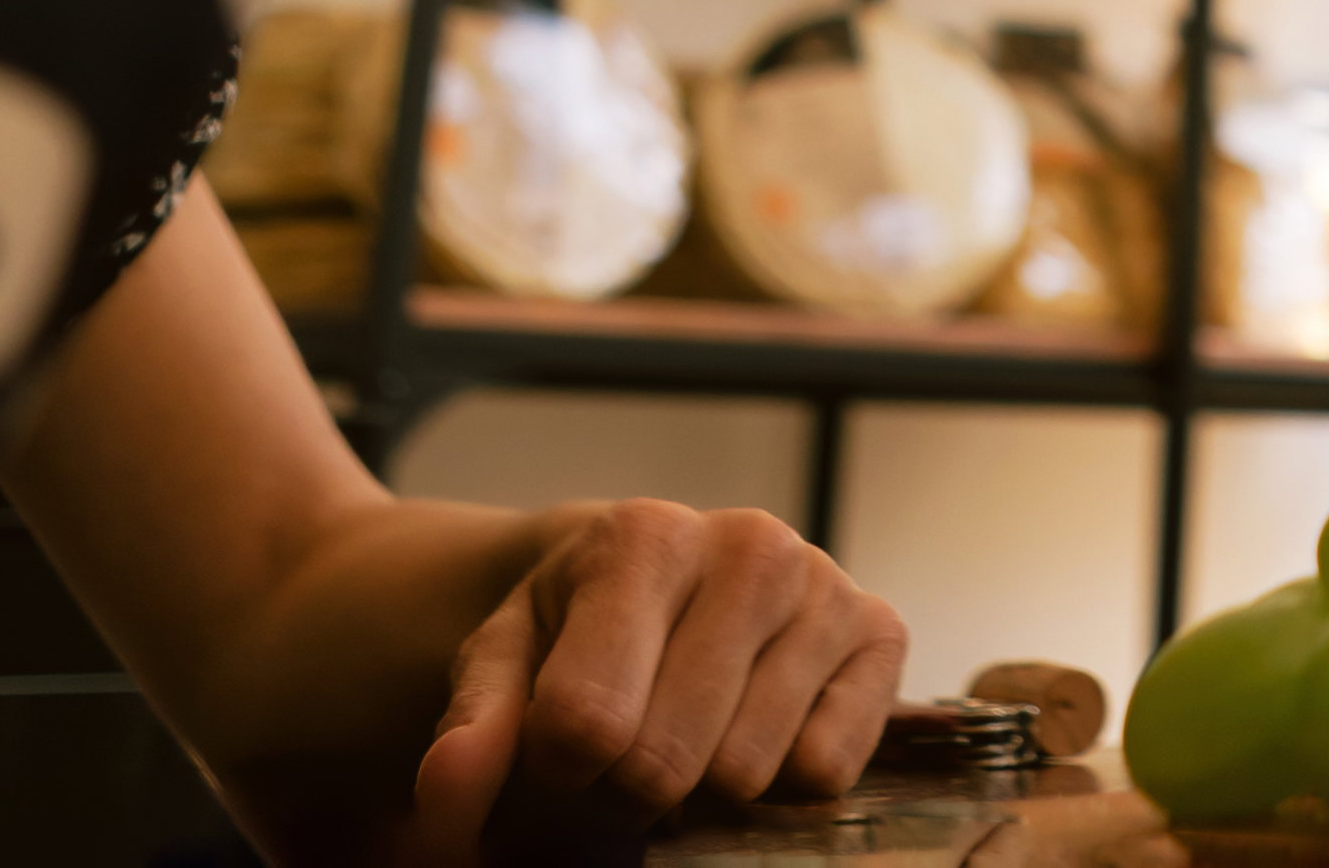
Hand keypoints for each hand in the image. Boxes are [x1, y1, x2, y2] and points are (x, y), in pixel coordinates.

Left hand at [407, 500, 905, 855]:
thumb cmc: (579, 633)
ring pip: (747, 773)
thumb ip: (470, 730)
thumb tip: (447, 792)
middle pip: (664, 761)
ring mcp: (824, 584)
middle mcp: (748, 543)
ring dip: (704, 791)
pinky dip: (783, 784)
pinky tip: (756, 732)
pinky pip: (828, 770)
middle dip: (627, 792)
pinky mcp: (881, 632)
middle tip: (624, 759)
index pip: (584, 721)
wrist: (669, 584)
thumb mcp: (505, 665)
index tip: (559, 754)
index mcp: (644, 536)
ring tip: (688, 741)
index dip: (557, 773)